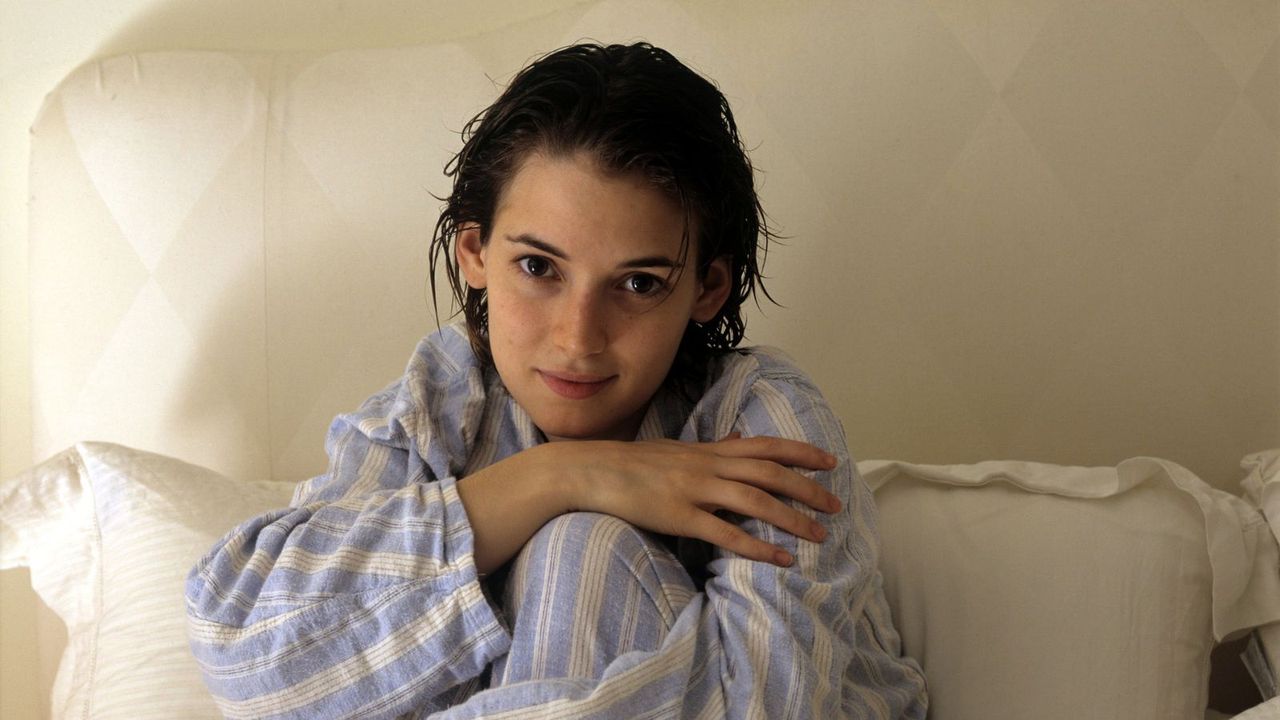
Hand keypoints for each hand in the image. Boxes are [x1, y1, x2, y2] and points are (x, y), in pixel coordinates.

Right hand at [543, 434, 841, 566]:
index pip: (765, 446)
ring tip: (819, 535)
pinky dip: (757, 546)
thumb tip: (739, 438)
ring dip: (792, 518)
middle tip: (836, 504)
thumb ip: (712, 448)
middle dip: (807, 488)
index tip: (830, 461)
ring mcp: (695, 490)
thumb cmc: (633, 464)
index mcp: (708, 450)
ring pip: (756, 501)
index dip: (800, 453)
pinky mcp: (680, 517)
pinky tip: (781, 559)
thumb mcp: (677, 449)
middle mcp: (707, 466)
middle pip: (769, 473)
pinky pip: (726, 533)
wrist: (591, 471)